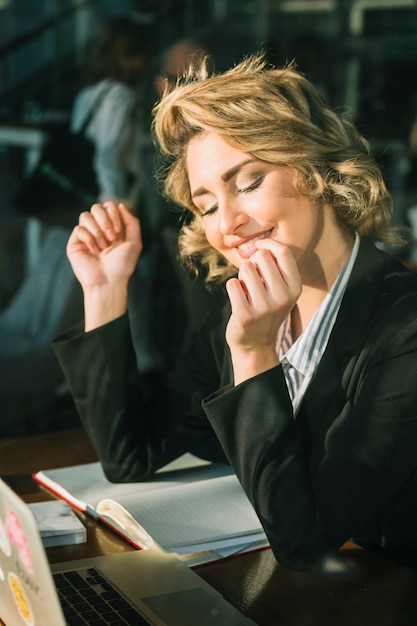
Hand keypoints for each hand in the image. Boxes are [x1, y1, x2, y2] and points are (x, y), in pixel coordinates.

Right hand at [67, 202, 141, 290]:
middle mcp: (98, 229)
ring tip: (103, 246)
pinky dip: (89, 238)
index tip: (118, 231)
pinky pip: (78, 229)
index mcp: (112, 228)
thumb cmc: (122, 265)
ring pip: (85, 216)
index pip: (109, 206)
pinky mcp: (75, 243)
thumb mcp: (134, 242)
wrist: (109, 281)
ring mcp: (86, 236)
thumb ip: (132, 222)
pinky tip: (94, 251)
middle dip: (105, 220)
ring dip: (97, 230)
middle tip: (111, 237)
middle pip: (96, 207)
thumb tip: (121, 205)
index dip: (113, 214)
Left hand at [225, 239, 300, 383]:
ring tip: (247, 292)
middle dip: (253, 262)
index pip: (284, 252)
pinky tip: (239, 300)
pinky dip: (233, 288)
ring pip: (245, 268)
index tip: (259, 247)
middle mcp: (283, 297)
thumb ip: (275, 267)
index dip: (268, 244)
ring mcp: (264, 307)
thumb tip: (259, 244)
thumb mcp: (281, 290)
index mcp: (295, 287)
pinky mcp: (245, 315)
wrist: (255, 344)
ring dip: (242, 277)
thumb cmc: (266, 309)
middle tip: (253, 279)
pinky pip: (232, 283)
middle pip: (262, 256)